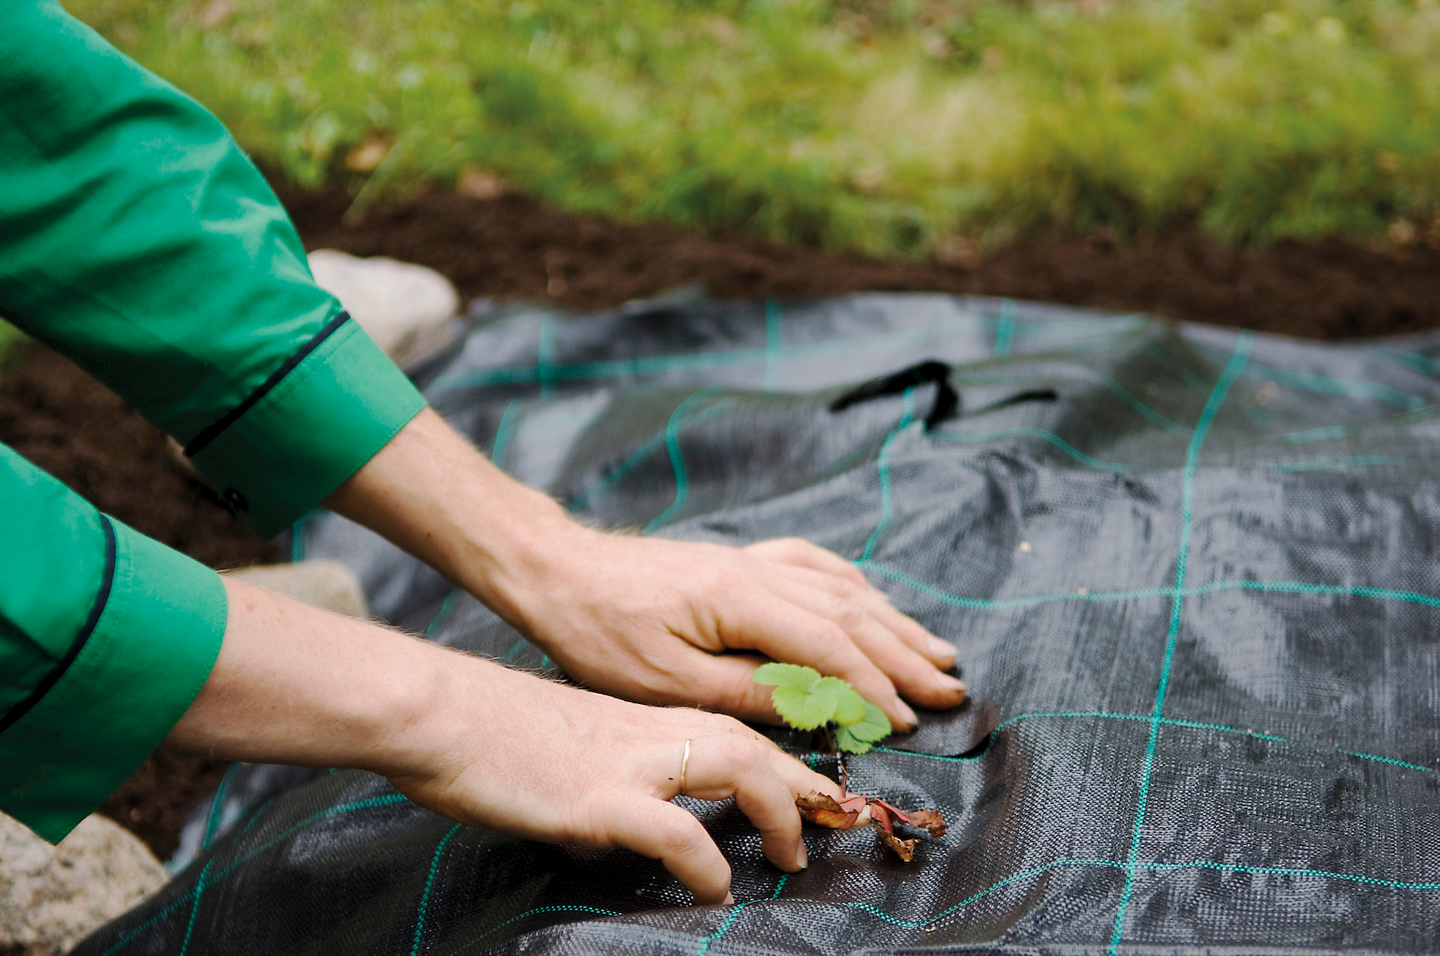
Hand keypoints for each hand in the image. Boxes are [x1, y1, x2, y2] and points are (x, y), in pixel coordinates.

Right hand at [388, 656, 838, 903]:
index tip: (819, 793)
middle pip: (751, 740)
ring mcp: (626, 762)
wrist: (439, 712)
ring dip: (778, 809)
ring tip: (793, 856)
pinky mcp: (596, 797)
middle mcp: (648, 733)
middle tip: (838, 821)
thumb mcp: (572, 744)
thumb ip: (616, 770)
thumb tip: (637, 817)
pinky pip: (671, 829)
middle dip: (804, 781)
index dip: (785, 760)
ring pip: (733, 763)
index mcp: (643, 720)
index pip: (733, 729)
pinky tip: (713, 886)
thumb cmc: (492, 731)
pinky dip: (705, 858)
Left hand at [507, 528, 965, 731]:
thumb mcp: (667, 682)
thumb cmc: (600, 633)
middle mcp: (758, 571)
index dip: (874, 686)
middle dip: (905, 655)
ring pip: (842, 588)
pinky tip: (871, 601)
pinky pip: (815, 567)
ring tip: (937, 651)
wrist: (558, 572)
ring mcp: (751, 560)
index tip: (908, 720)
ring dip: (893, 622)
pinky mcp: (739, 560)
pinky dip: (854, 588)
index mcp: (742, 599)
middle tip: (951, 690)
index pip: (830, 644)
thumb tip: (817, 706)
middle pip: (851, 612)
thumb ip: (748, 692)